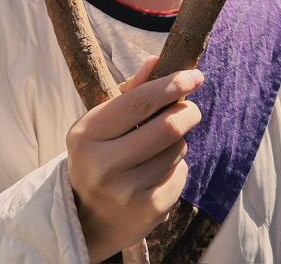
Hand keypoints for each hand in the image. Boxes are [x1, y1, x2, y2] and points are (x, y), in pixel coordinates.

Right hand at [68, 57, 203, 262]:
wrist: (87, 219)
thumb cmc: (98, 157)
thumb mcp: (101, 125)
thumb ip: (129, 92)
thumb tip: (157, 61)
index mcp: (87, 134)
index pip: (139, 101)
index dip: (172, 85)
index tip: (194, 75)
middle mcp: (103, 164)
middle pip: (168, 126)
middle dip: (188, 111)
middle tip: (191, 108)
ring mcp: (126, 190)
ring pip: (177, 149)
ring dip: (178, 142)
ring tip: (159, 148)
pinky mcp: (149, 210)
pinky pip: (180, 173)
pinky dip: (176, 167)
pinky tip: (157, 173)